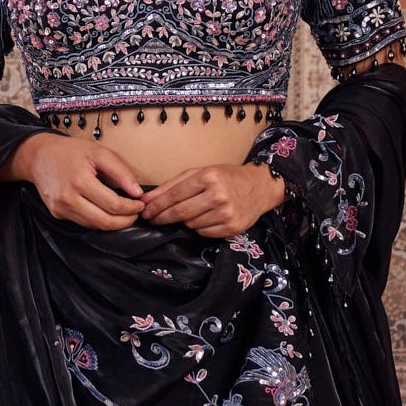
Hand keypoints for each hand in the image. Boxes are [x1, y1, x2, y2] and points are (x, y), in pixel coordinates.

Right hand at [2, 133, 149, 228]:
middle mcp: (68, 198)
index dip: (131, 208)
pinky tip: (105, 210)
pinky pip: (83, 222)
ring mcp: (61, 208)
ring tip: (124, 213)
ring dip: (113, 222)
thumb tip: (137, 192)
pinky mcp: (58, 213)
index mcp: (80, 181)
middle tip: (135, 214)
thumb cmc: (69, 151)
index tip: (140, 204)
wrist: (39, 156)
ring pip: (94, 225)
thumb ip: (121, 171)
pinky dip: (98, 219)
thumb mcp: (99, 152)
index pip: (113, 205)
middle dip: (125, 221)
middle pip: (104, 221)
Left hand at [139, 162, 285, 237]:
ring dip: (185, 220)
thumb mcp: (201, 172)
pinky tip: (205, 218)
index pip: (175, 195)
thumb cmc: (227, 177)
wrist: (260, 187)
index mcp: (209, 177)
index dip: (157, 206)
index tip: (145, 211)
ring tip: (191, 211)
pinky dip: (199, 227)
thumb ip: (173, 185)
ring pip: (191, 224)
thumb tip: (147, 200)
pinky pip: (203, 232)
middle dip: (162, 217)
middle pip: (180, 213)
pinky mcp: (232, 228)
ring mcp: (226, 213)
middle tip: (153, 219)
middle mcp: (218, 195)